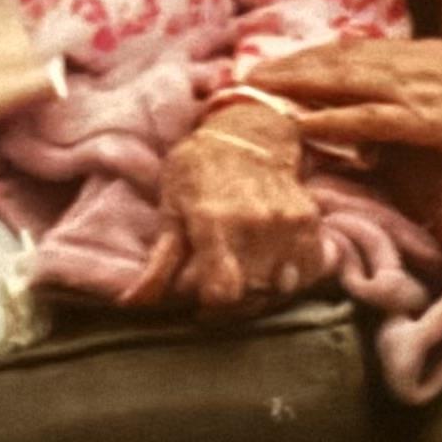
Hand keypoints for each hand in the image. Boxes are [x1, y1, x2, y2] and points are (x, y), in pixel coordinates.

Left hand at [128, 104, 334, 321]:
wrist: (247, 134)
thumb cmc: (198, 172)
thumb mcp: (170, 211)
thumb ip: (159, 264)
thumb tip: (132, 304)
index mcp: (214, 222)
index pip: (224, 293)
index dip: (212, 307)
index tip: (204, 301)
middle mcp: (255, 225)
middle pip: (251, 297)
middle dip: (234, 304)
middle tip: (221, 287)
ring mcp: (287, 224)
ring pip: (280, 289)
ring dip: (261, 294)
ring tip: (244, 278)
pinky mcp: (309, 223)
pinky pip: (306, 273)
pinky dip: (289, 280)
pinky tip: (270, 269)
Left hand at [246, 35, 441, 169]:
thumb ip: (435, 81)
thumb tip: (410, 92)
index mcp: (423, 54)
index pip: (361, 50)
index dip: (322, 55)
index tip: (291, 60)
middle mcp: (411, 63)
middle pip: (340, 59)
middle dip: (295, 65)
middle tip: (254, 72)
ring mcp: (413, 90)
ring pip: (342, 81)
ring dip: (298, 84)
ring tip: (261, 88)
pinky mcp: (421, 120)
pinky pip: (364, 118)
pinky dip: (329, 119)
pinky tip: (300, 123)